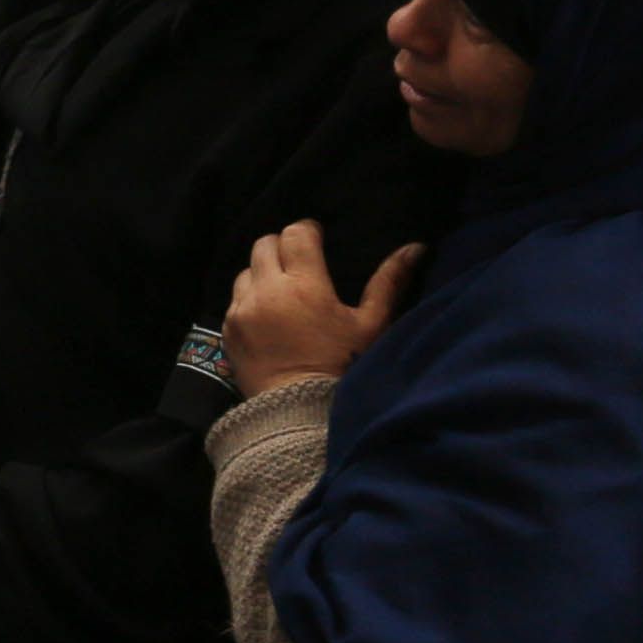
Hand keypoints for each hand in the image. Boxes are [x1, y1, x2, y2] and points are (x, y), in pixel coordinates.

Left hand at [221, 218, 416, 396]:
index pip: (295, 234)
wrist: (297, 411)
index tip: (318, 239)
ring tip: (283, 289)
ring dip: (262, 272)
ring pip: (246, 270)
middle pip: (264, 244)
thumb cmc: (341, 366)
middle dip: (282, 246)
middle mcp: (266, 291)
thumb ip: (389, 282)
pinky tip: (268, 314)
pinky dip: (249, 298)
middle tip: (300, 261)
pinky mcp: (226, 329)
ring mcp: (241, 310)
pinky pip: (234, 299)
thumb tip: (415, 247)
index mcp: (304, 285)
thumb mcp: (372, 325)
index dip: (307, 231)